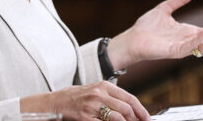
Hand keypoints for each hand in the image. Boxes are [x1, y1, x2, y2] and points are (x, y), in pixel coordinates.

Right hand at [22, 81, 150, 120]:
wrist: (54, 103)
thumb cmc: (75, 97)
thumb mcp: (95, 91)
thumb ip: (111, 97)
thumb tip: (129, 108)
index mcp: (104, 86)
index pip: (129, 98)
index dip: (141, 110)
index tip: (147, 118)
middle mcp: (99, 94)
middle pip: (126, 109)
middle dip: (137, 119)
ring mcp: (92, 107)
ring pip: (118, 117)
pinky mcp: (86, 118)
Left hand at [108, 0, 202, 68]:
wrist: (131, 38)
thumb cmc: (146, 27)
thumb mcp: (165, 8)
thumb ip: (179, 0)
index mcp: (187, 32)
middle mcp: (186, 41)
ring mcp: (180, 47)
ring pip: (201, 46)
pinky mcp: (171, 51)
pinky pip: (186, 48)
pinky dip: (196, 42)